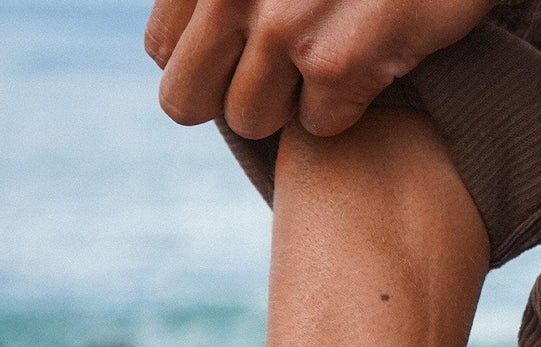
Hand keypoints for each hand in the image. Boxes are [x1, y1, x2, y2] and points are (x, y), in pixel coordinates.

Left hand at [145, 0, 497, 139]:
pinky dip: (350, 108)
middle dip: (232, 98)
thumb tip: (175, 55)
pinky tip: (378, 57)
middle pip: (186, 103)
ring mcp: (284, 23)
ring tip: (335, 54)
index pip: (162, 51)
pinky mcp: (339, 60)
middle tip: (280, 78)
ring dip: (293, 105)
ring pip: (251, 122)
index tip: (243, 56)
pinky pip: (318, 128)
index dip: (204, 66)